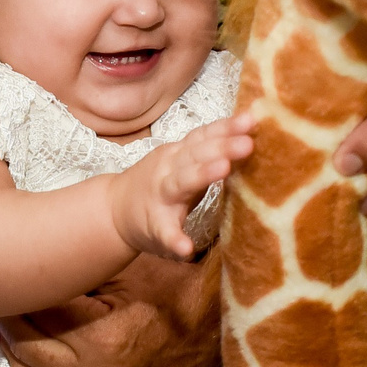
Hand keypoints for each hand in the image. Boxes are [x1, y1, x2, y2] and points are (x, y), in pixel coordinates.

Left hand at [0, 254, 220, 366]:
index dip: (15, 307)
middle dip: (11, 335)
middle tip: (3, 319)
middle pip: (31, 359)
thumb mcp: (120, 269)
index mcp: (99, 341)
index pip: (33, 325)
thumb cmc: (170, 286)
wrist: (219, 320)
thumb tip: (26, 277)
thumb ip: (72, 277)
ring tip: (19, 350)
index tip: (6, 296)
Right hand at [114, 114, 254, 261]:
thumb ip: (210, 149)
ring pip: (181, 182)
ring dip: (202, 174)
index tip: (251, 119)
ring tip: (224, 169)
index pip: (204, 136)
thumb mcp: (182, 161)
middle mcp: (169, 169)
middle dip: (222, 146)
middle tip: (247, 143)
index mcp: (179, 154)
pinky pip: (165, 232)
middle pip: (196, 154)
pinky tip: (186, 248)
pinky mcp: (155, 226)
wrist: (114, 211)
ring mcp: (161, 197)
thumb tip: (249, 132)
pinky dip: (175, 240)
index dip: (226, 127)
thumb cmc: (160, 183)